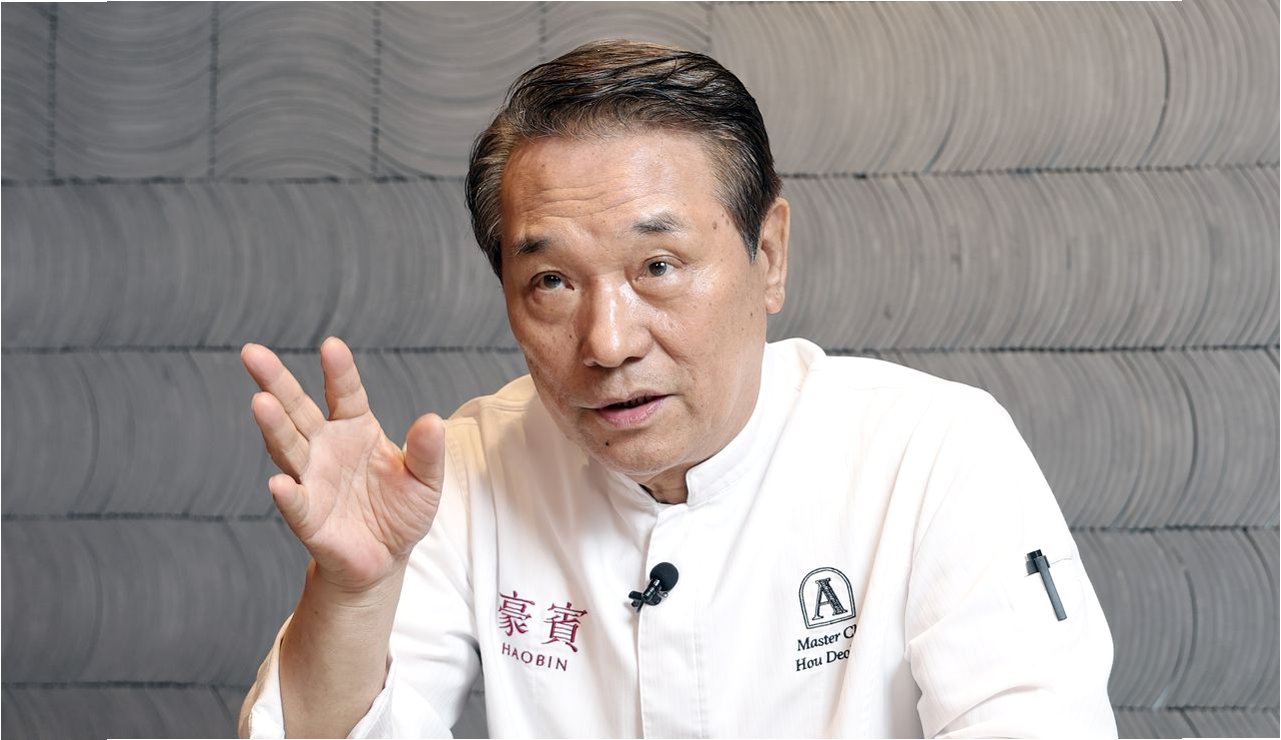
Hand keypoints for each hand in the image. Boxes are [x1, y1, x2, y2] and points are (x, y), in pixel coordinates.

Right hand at [241, 337, 444, 593]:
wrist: (385, 558)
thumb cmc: (401, 510)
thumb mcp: (425, 480)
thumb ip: (427, 452)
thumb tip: (432, 421)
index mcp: (355, 428)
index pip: (345, 392)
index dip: (339, 371)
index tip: (332, 346)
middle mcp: (325, 447)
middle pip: (298, 410)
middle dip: (276, 382)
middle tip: (253, 353)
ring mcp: (312, 480)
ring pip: (288, 448)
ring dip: (274, 427)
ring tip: (260, 403)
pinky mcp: (309, 518)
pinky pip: (296, 504)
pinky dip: (287, 495)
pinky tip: (279, 484)